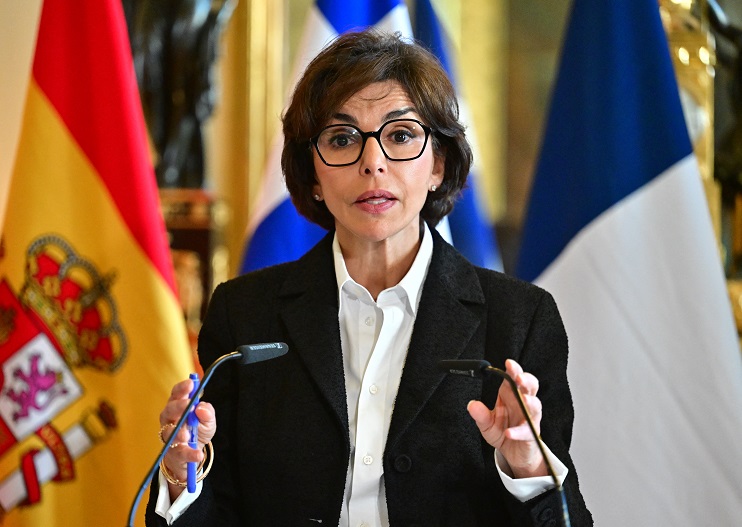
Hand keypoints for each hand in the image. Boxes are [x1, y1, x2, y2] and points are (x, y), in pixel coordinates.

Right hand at [159, 378, 215, 497]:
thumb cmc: (198, 431)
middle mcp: (170, 419)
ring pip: (169, 432)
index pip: (177, 394)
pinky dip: (189, 454)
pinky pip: (180, 452)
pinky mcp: (173, 452)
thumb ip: (208, 414)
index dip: (182, 388)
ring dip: (177, 433)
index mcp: (179, 407)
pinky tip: (198, 455)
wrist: (193, 454)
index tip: (191, 384)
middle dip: (178, 407)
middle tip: (189, 406)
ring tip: (186, 435)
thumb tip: (202, 408)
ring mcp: (169, 436)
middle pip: (169, 410)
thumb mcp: (208, 422)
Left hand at [466, 359, 546, 478]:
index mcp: (510, 395)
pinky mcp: (532, 435)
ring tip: (524, 402)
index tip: (509, 363)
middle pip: (530, 387)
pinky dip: (518, 432)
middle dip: (527, 381)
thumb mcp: (487, 424)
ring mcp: (529, 419)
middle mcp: (522, 404)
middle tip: (519, 379)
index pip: (514, 378)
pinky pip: (527, 431)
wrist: (515, 453)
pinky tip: (509, 433)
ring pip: (535, 406)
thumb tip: (472, 404)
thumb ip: (480, 414)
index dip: (514, 370)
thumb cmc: (503, 431)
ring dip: (530, 403)